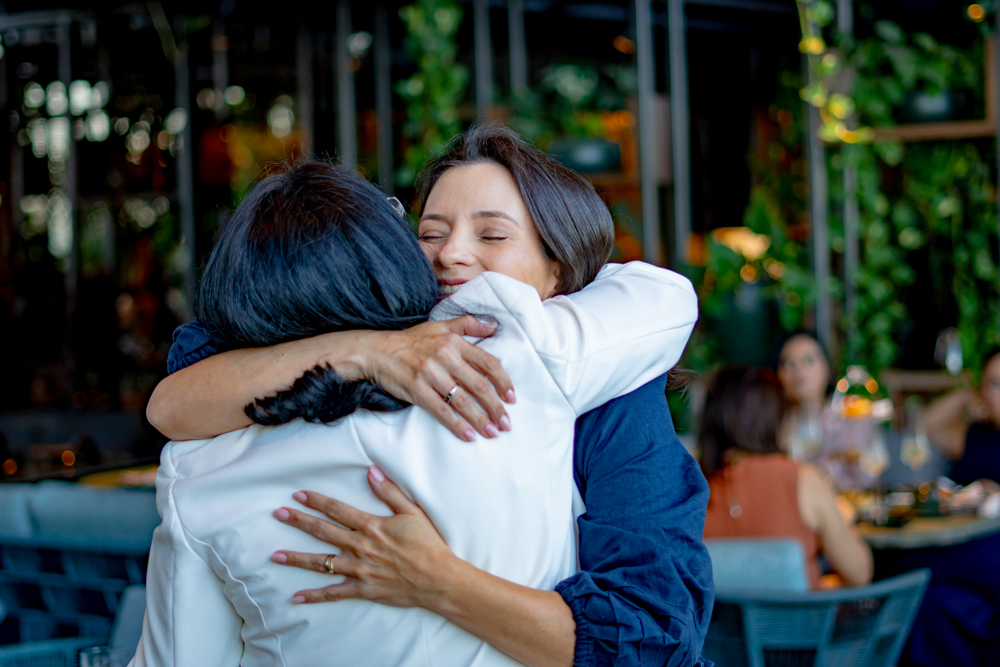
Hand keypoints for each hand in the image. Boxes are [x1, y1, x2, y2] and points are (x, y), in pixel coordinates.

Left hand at [270, 466, 457, 607]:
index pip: (337, 509)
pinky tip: (296, 597)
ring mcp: (359, 570)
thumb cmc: (428, 544)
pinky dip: (314, 596)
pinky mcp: (362, 590)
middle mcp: (360, 547)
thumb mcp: (412, 512)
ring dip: (297, 558)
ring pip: (322, 563)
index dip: (316, 500)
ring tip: (275, 555)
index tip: (298, 494)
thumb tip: (371, 472)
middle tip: (278, 514)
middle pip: (323, 532)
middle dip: (299, 522)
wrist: (438, 578)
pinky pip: (333, 593)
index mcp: (371, 526)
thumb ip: (389, 492)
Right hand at [364, 317, 514, 441]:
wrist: (376, 351)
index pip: (487, 363)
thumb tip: (494, 328)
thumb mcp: (439, 326)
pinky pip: (441, 410)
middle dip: (495, 407)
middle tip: (506, 424)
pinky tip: (468, 436)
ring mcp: (430, 374)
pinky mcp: (417, 390)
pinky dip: (456, 425)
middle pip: (478, 385)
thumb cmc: (411, 340)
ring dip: (480, 419)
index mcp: (454, 342)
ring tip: (492, 432)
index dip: (503, 382)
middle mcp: (445, 357)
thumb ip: (468, 324)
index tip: (512, 398)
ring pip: (462, 401)